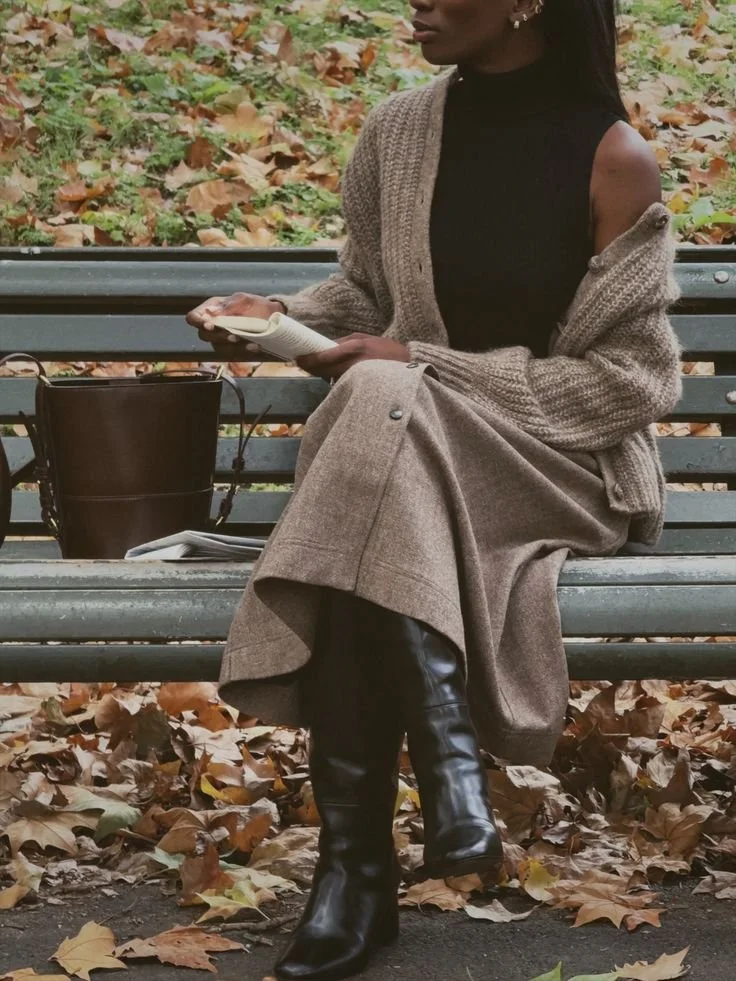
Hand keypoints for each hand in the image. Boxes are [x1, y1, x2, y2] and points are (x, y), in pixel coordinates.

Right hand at [186, 292, 286, 356]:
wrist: (272, 317)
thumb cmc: (256, 305)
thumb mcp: (243, 300)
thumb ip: (228, 306)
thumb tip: (212, 312)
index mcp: (211, 309)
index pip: (193, 317)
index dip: (198, 322)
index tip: (210, 325)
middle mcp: (213, 325)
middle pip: (204, 335)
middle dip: (219, 336)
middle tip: (233, 335)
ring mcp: (221, 339)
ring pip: (218, 347)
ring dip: (232, 346)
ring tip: (247, 340)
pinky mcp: (232, 350)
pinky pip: (233, 354)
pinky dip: (244, 350)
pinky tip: (254, 346)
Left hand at [296, 333, 410, 379]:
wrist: (412, 367)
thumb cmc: (387, 351)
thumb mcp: (366, 340)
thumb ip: (344, 344)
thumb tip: (323, 348)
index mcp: (356, 348)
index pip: (324, 357)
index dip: (308, 360)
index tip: (298, 358)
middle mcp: (355, 365)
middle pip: (324, 371)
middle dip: (311, 368)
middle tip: (301, 364)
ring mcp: (358, 378)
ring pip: (331, 379)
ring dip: (322, 374)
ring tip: (314, 368)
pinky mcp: (361, 388)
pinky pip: (342, 385)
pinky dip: (334, 381)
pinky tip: (332, 377)